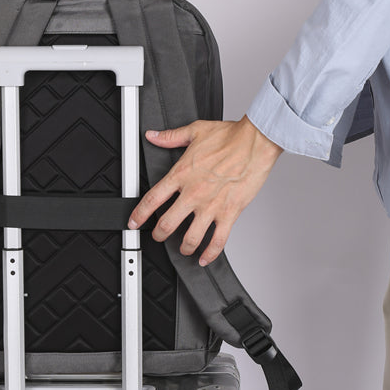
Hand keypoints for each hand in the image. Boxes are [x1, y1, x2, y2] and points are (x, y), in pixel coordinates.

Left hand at [128, 117, 282, 265]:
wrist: (256, 142)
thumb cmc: (230, 137)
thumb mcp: (195, 131)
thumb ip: (171, 137)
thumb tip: (153, 135)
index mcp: (182, 174)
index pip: (153, 199)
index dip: (139, 214)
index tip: (134, 222)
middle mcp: (193, 193)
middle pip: (167, 223)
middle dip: (159, 234)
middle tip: (158, 236)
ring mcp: (211, 206)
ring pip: (190, 237)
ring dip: (183, 247)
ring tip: (182, 248)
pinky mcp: (229, 213)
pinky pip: (218, 240)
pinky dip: (210, 253)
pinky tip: (204, 258)